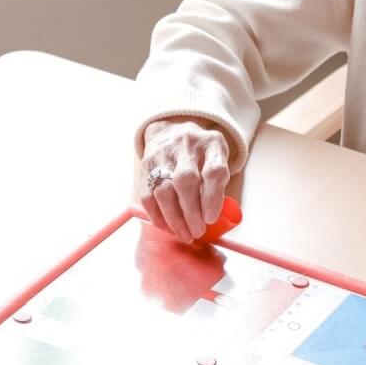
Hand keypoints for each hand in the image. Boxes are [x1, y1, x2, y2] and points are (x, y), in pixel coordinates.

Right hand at [138, 117, 232, 242]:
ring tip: (184, 234)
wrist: (171, 130)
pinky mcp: (146, 166)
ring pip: (164, 190)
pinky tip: (167, 227)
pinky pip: (148, 195)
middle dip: (191, 212)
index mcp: (211, 144)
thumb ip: (218, 183)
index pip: (213, 170)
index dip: (212, 197)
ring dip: (174, 218)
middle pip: (185, 180)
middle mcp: (186, 146)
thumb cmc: (201, 153)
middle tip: (197, 232)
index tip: (211, 219)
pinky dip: (158, 215)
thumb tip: (214, 221)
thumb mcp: (218, 158)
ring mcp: (163, 155)